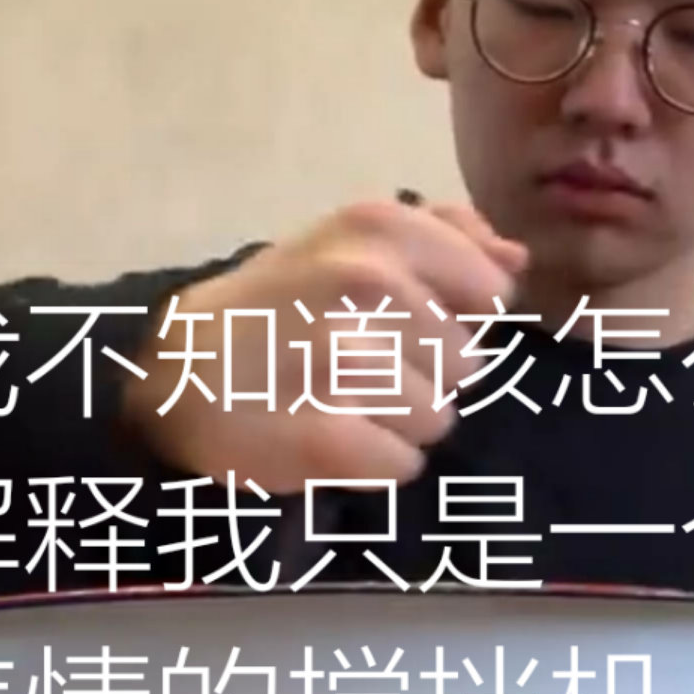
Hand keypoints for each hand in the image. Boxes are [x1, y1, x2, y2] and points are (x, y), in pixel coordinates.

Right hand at [123, 199, 527, 492]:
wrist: (179, 369)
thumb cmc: (283, 303)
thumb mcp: (353, 242)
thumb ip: (445, 237)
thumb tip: (515, 257)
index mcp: (383, 228)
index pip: (492, 293)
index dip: (457, 317)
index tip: (405, 320)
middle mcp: (369, 283)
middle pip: (468, 363)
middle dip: (425, 373)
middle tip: (358, 365)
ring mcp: (345, 359)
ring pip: (438, 419)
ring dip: (398, 421)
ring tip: (339, 399)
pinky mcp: (326, 436)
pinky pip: (403, 465)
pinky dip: (372, 463)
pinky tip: (328, 435)